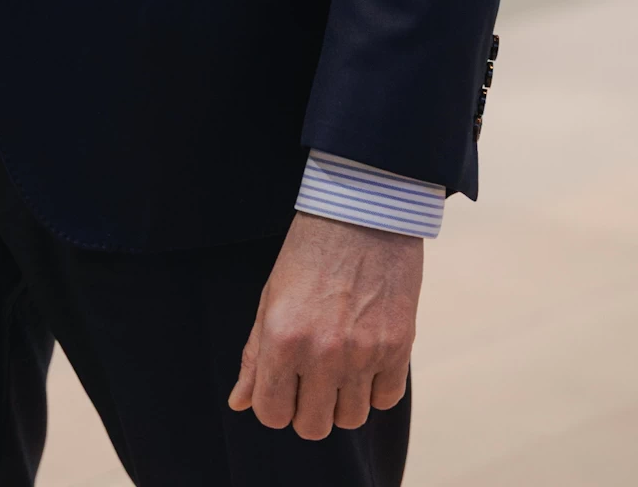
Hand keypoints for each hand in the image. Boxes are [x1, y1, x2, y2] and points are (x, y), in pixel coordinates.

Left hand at [229, 213, 420, 440]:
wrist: (362, 211)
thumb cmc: (310, 251)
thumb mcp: (271, 297)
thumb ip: (255, 355)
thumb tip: (239, 402)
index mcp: (282, 338)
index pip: (272, 414)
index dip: (275, 405)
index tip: (283, 387)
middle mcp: (322, 352)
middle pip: (313, 427)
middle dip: (309, 410)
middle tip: (313, 380)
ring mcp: (363, 353)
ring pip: (352, 419)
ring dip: (344, 401)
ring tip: (342, 366)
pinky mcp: (398, 347)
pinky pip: (387, 400)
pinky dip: (377, 388)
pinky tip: (368, 358)